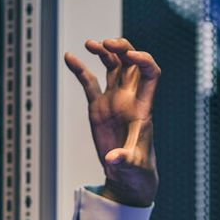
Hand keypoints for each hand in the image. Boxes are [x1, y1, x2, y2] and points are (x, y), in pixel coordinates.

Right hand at [64, 38, 160, 206]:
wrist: (128, 176)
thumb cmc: (137, 171)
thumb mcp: (133, 166)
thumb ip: (124, 160)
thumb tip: (113, 159)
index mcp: (143, 106)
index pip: (150, 74)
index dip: (144, 60)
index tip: (130, 55)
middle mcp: (129, 99)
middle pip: (131, 63)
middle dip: (122, 48)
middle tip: (106, 43)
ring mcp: (114, 101)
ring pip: (112, 67)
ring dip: (104, 52)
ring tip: (90, 44)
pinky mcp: (99, 107)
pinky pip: (89, 83)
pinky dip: (80, 69)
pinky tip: (69, 57)